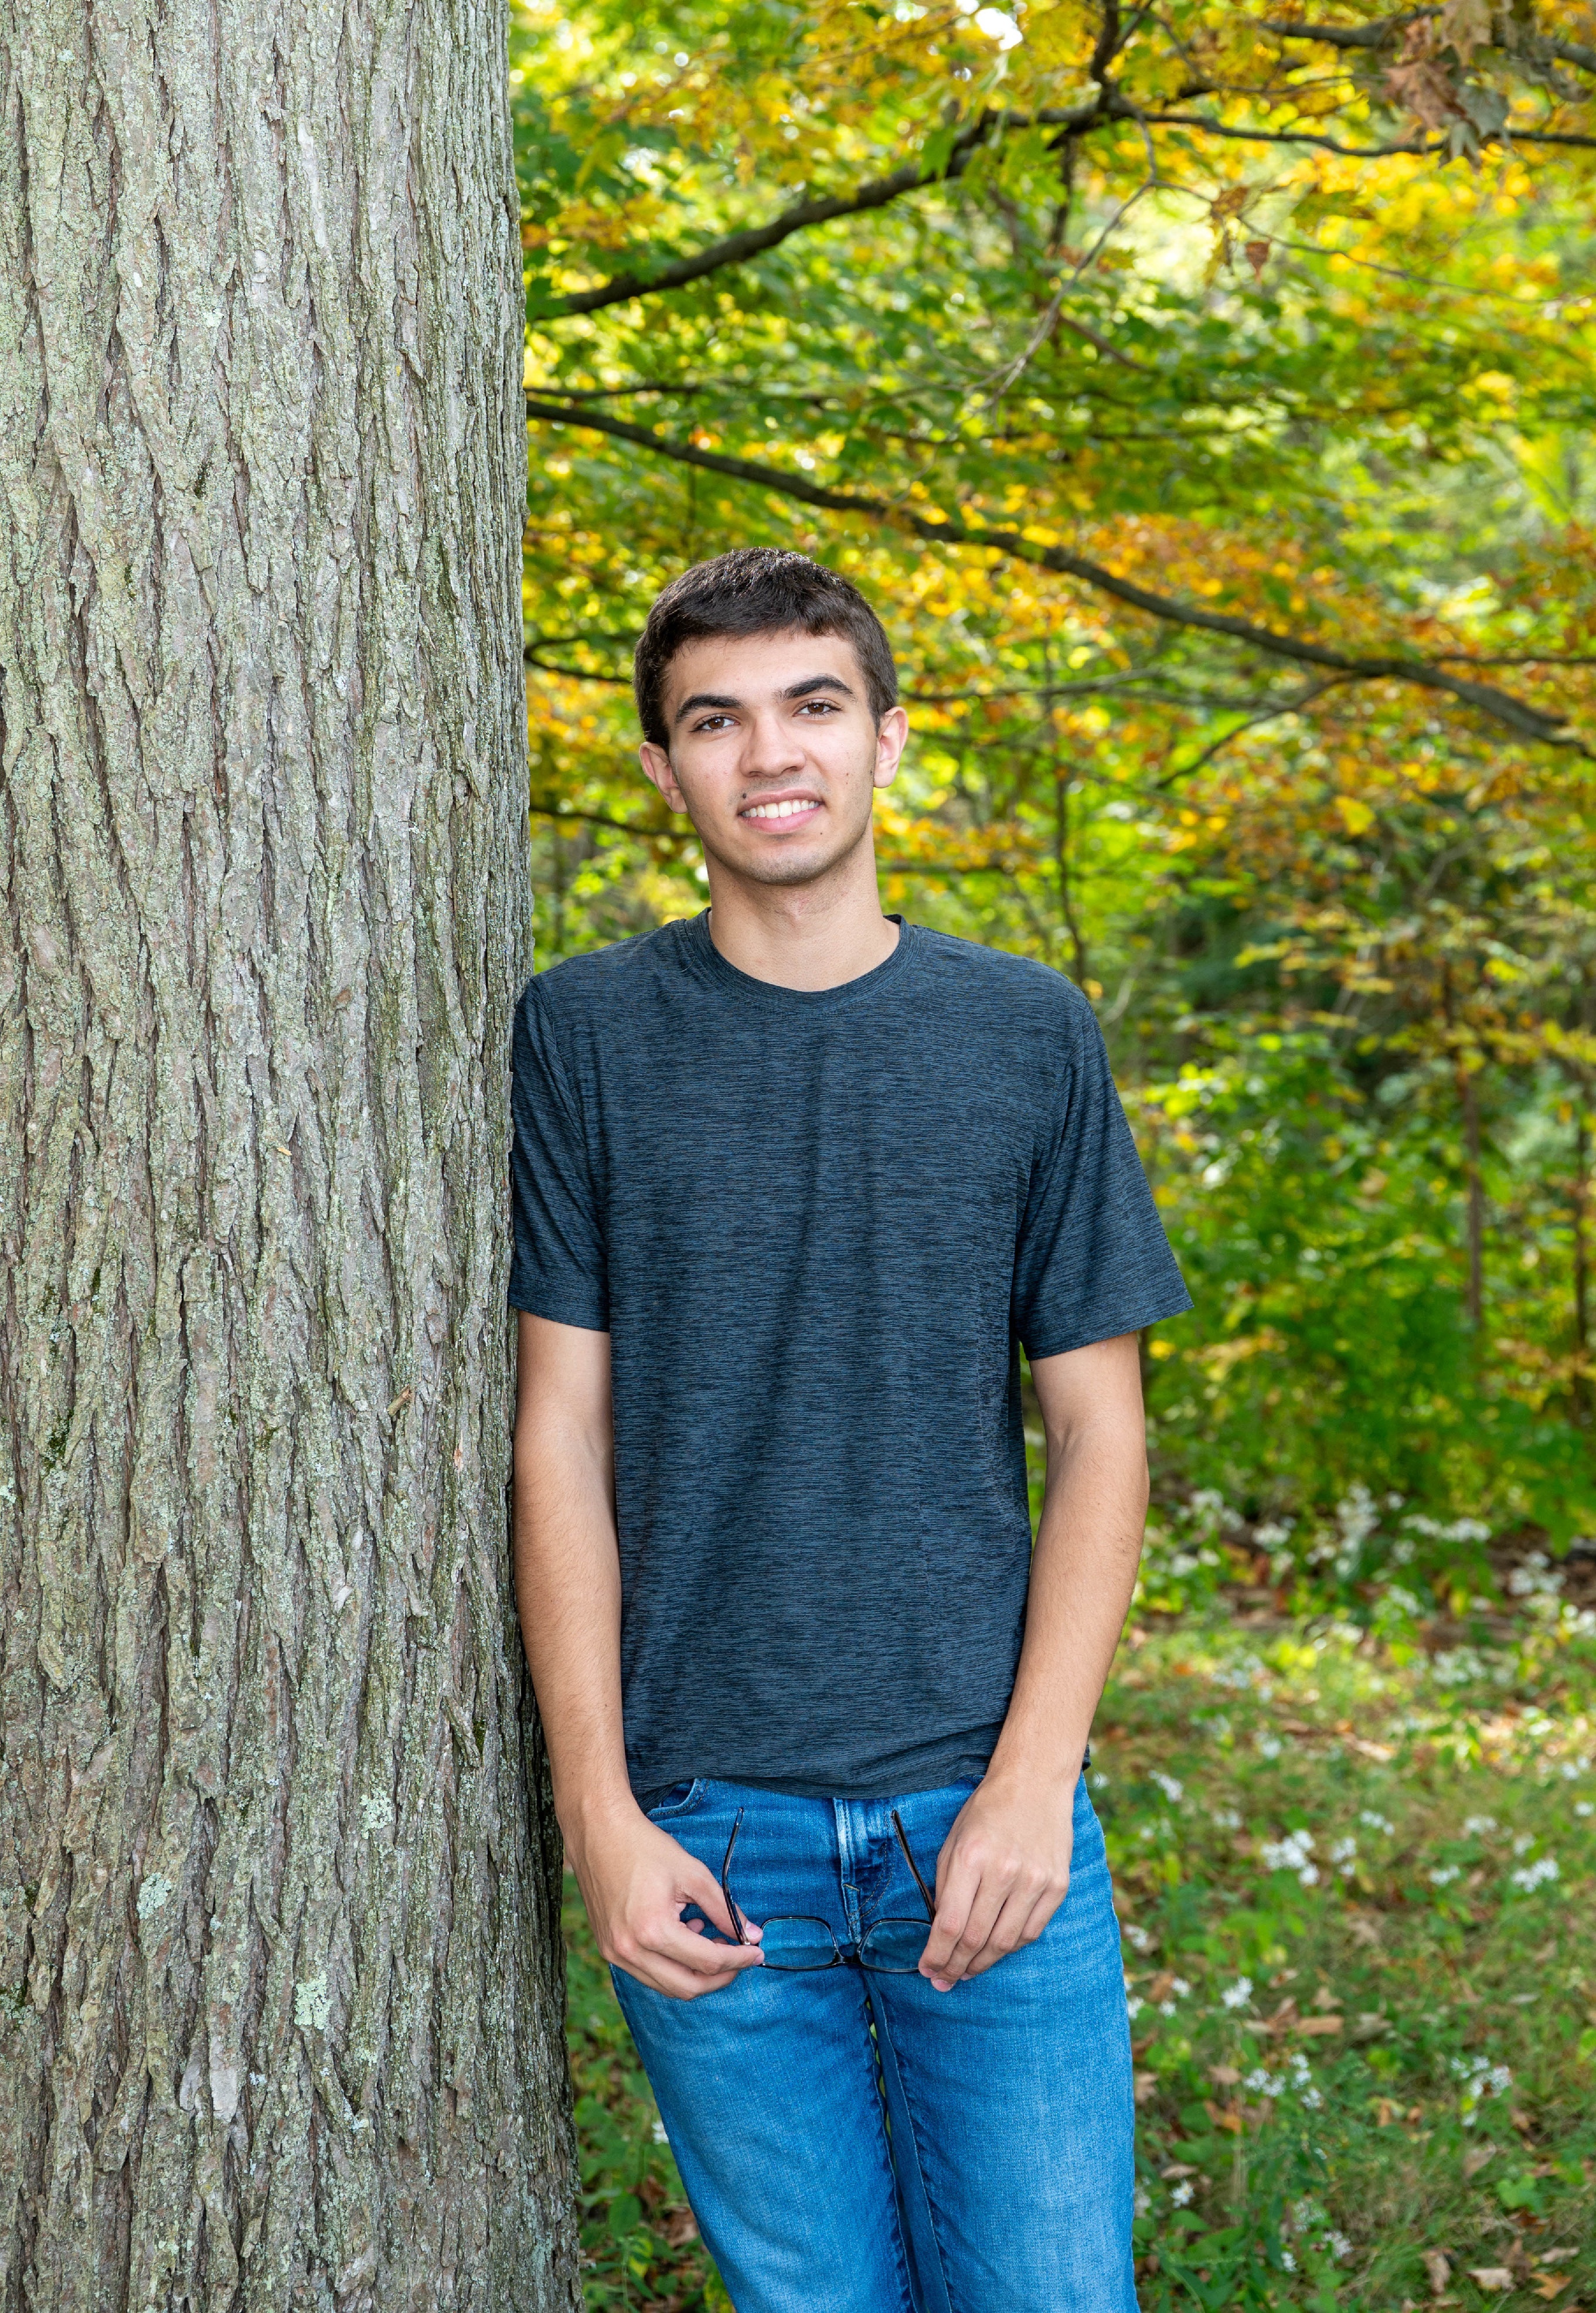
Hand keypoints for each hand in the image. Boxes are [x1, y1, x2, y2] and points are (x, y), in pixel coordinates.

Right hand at [567, 1801, 763, 2000]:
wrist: (599, 1834)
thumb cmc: (646, 1848)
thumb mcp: (693, 1874)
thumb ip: (724, 1909)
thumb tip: (752, 1936)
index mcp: (653, 1930)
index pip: (707, 1962)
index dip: (738, 1960)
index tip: (757, 1953)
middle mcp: (631, 1951)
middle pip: (688, 1987)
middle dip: (721, 1977)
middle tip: (740, 1957)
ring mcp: (616, 1954)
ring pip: (667, 1986)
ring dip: (696, 1972)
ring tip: (708, 1937)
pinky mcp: (608, 1950)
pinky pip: (648, 1974)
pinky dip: (672, 1965)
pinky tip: (682, 1934)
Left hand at [918, 1772, 1074, 1990]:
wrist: (1034, 1784)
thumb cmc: (987, 1812)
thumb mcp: (953, 1841)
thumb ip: (946, 1886)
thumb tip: (940, 1934)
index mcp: (971, 1857)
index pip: (949, 1923)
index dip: (936, 1954)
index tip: (927, 1969)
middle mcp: (1004, 1871)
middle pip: (976, 1938)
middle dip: (955, 1966)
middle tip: (944, 1980)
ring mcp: (1035, 1880)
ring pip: (1004, 1943)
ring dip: (982, 1964)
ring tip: (967, 1972)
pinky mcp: (1057, 1886)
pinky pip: (1031, 1932)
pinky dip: (1010, 1947)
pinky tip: (995, 1951)